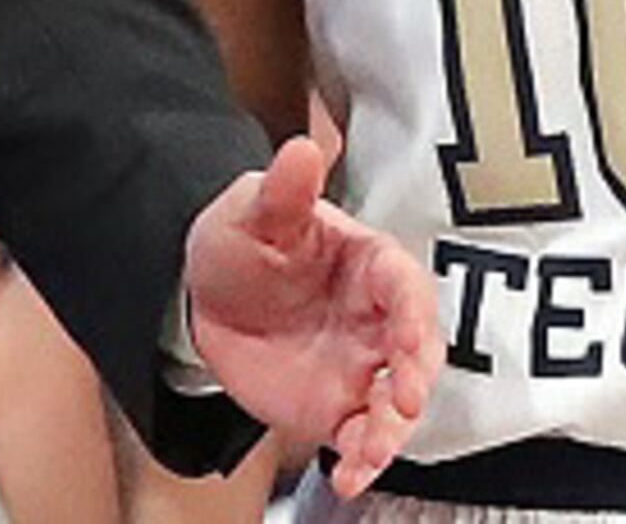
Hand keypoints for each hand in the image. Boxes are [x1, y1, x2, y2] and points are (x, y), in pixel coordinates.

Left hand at [182, 133, 436, 498]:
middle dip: (417, 377)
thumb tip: (303, 147)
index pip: (405, 284)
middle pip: (418, 350)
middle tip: (404, 402)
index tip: (408, 337)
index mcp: (369, 263)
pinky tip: (349, 479)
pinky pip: (362, 440)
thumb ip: (282, 191)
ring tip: (369, 454)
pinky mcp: (341, 407)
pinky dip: (363, 462)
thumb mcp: (252, 211)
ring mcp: (364, 367)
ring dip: (392, 432)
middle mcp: (379, 319)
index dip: (412, 311)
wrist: (208, 298)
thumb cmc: (243, 242)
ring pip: (396, 404)